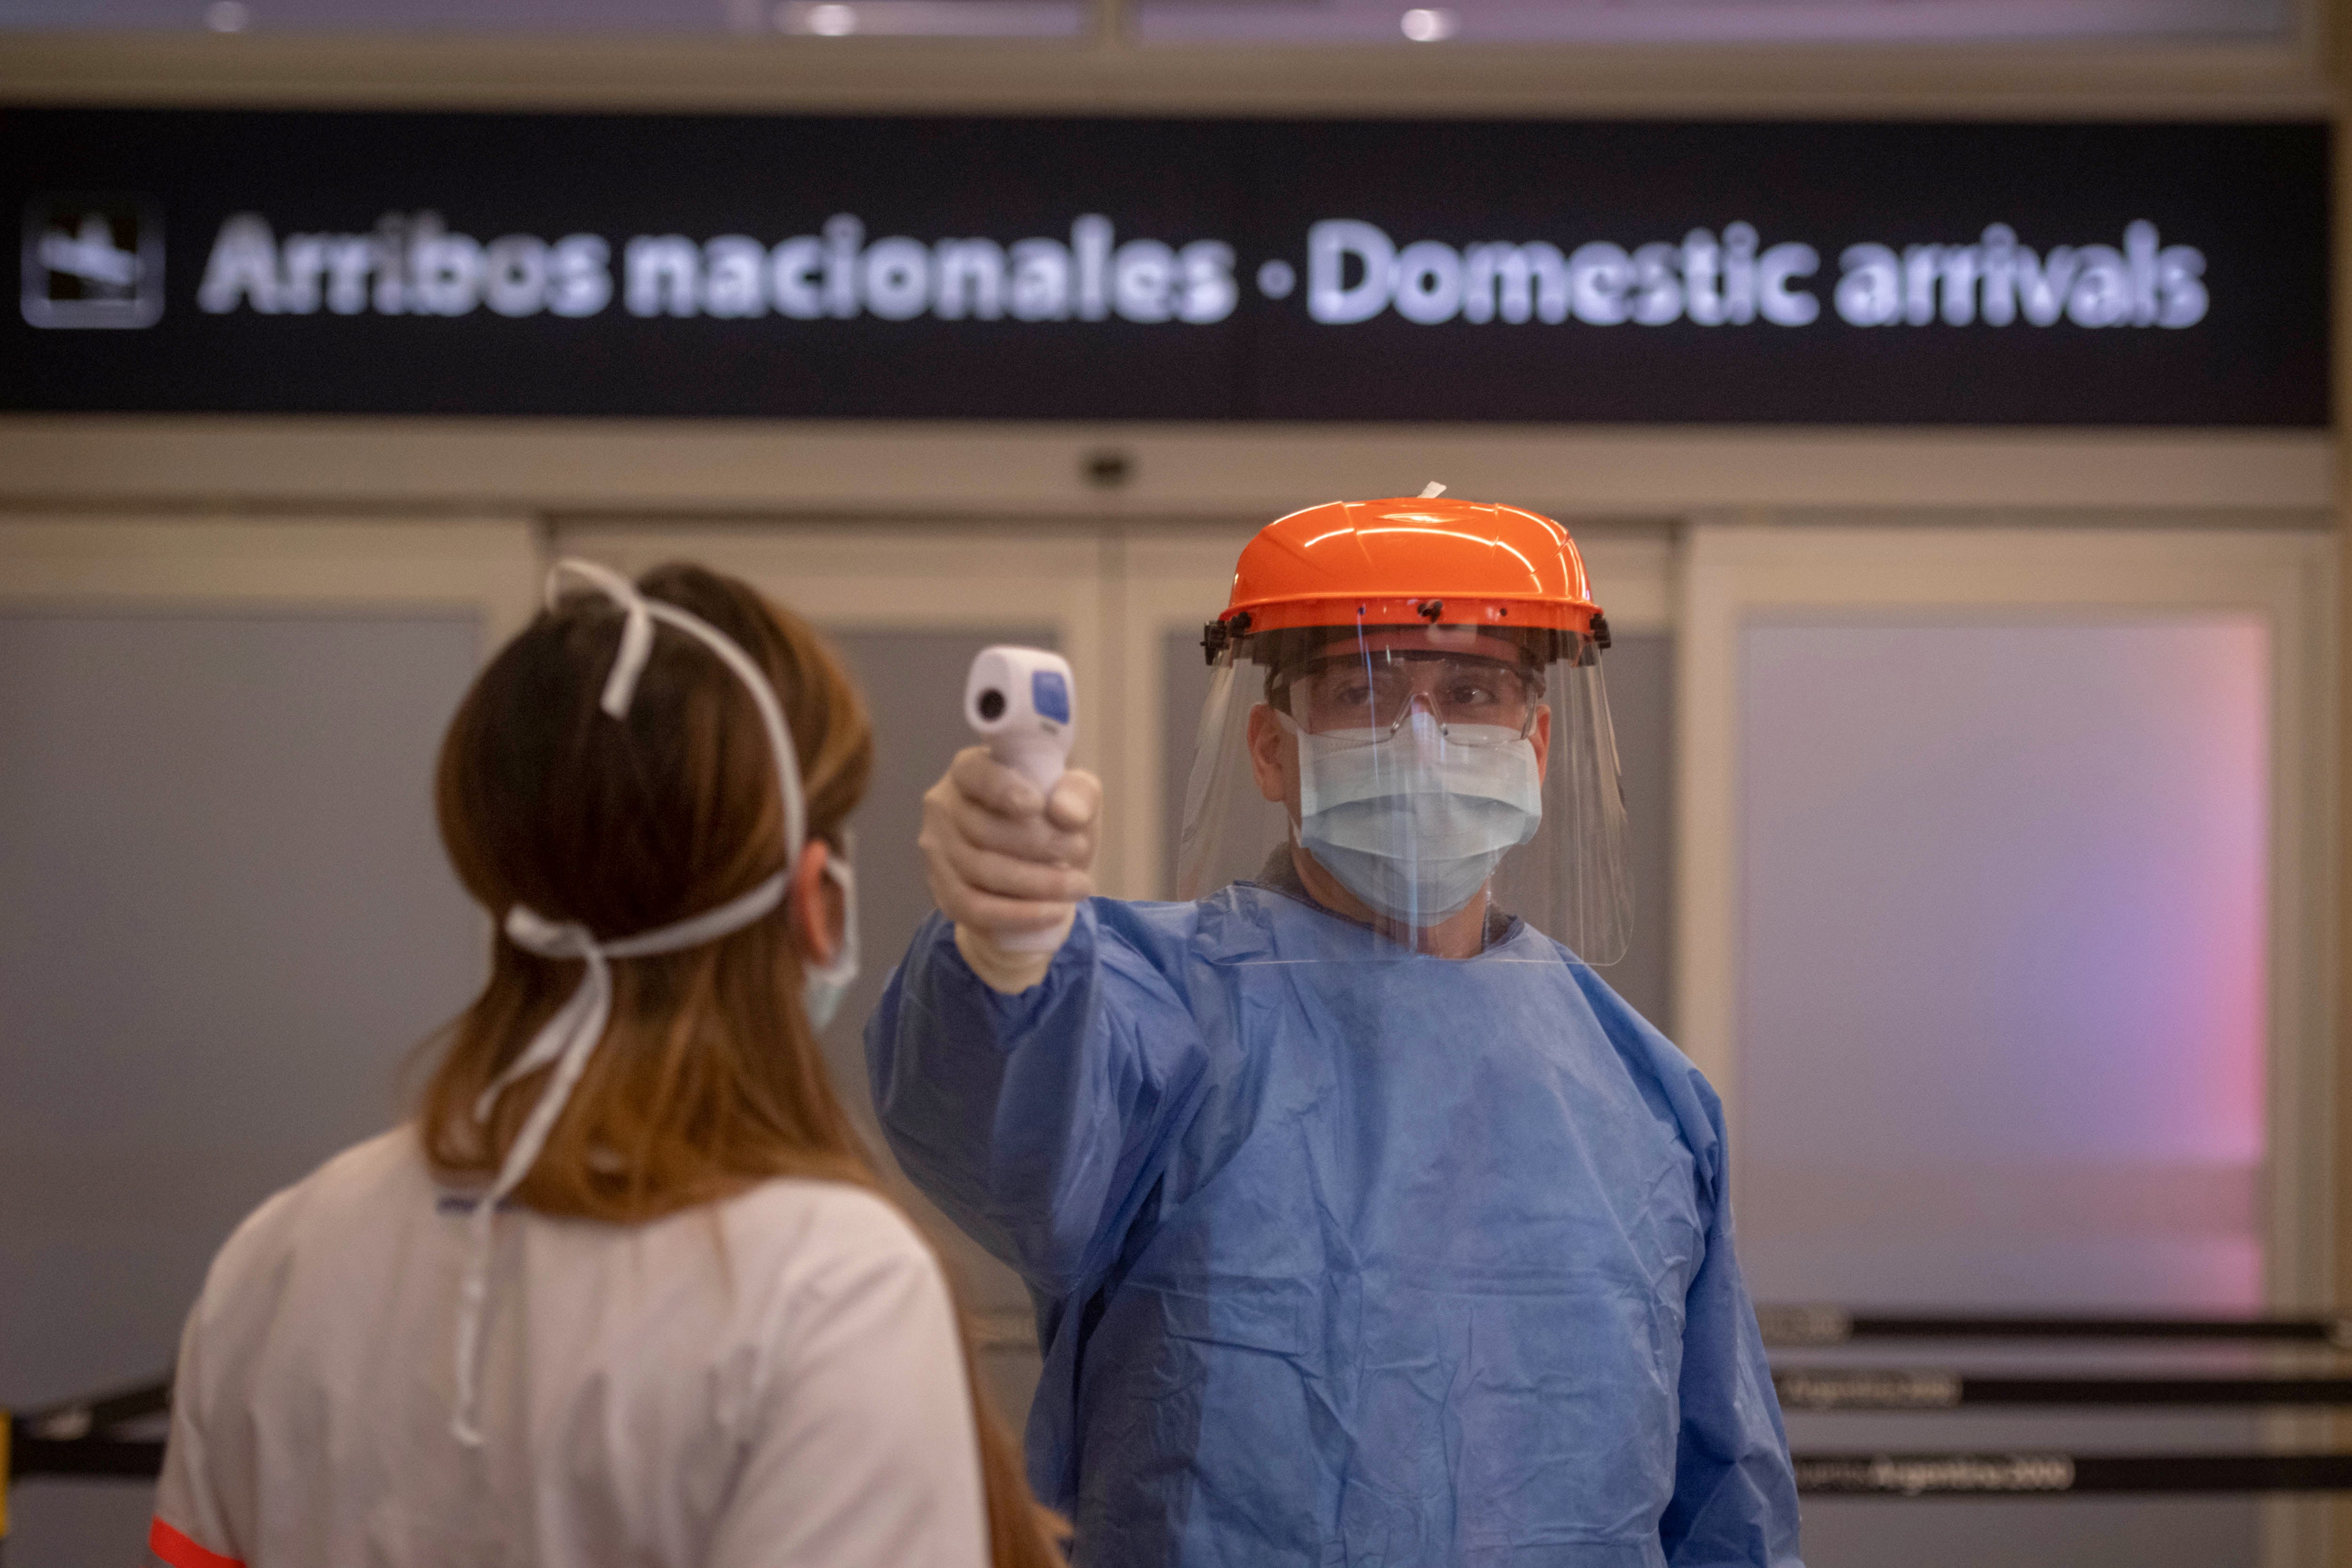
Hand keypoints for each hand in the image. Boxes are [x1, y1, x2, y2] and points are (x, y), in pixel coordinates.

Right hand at [918, 747, 1100, 992]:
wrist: (1035, 871)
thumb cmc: (1051, 820)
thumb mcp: (1075, 799)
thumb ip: (1079, 793)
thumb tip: (1066, 813)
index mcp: (970, 770)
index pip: (976, 774)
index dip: (1003, 790)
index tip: (1037, 805)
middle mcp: (943, 806)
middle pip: (983, 829)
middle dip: (1039, 843)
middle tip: (1080, 850)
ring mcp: (937, 851)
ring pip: (981, 871)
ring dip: (1037, 883)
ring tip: (1079, 885)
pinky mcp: (943, 892)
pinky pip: (975, 909)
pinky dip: (1018, 914)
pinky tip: (1055, 912)